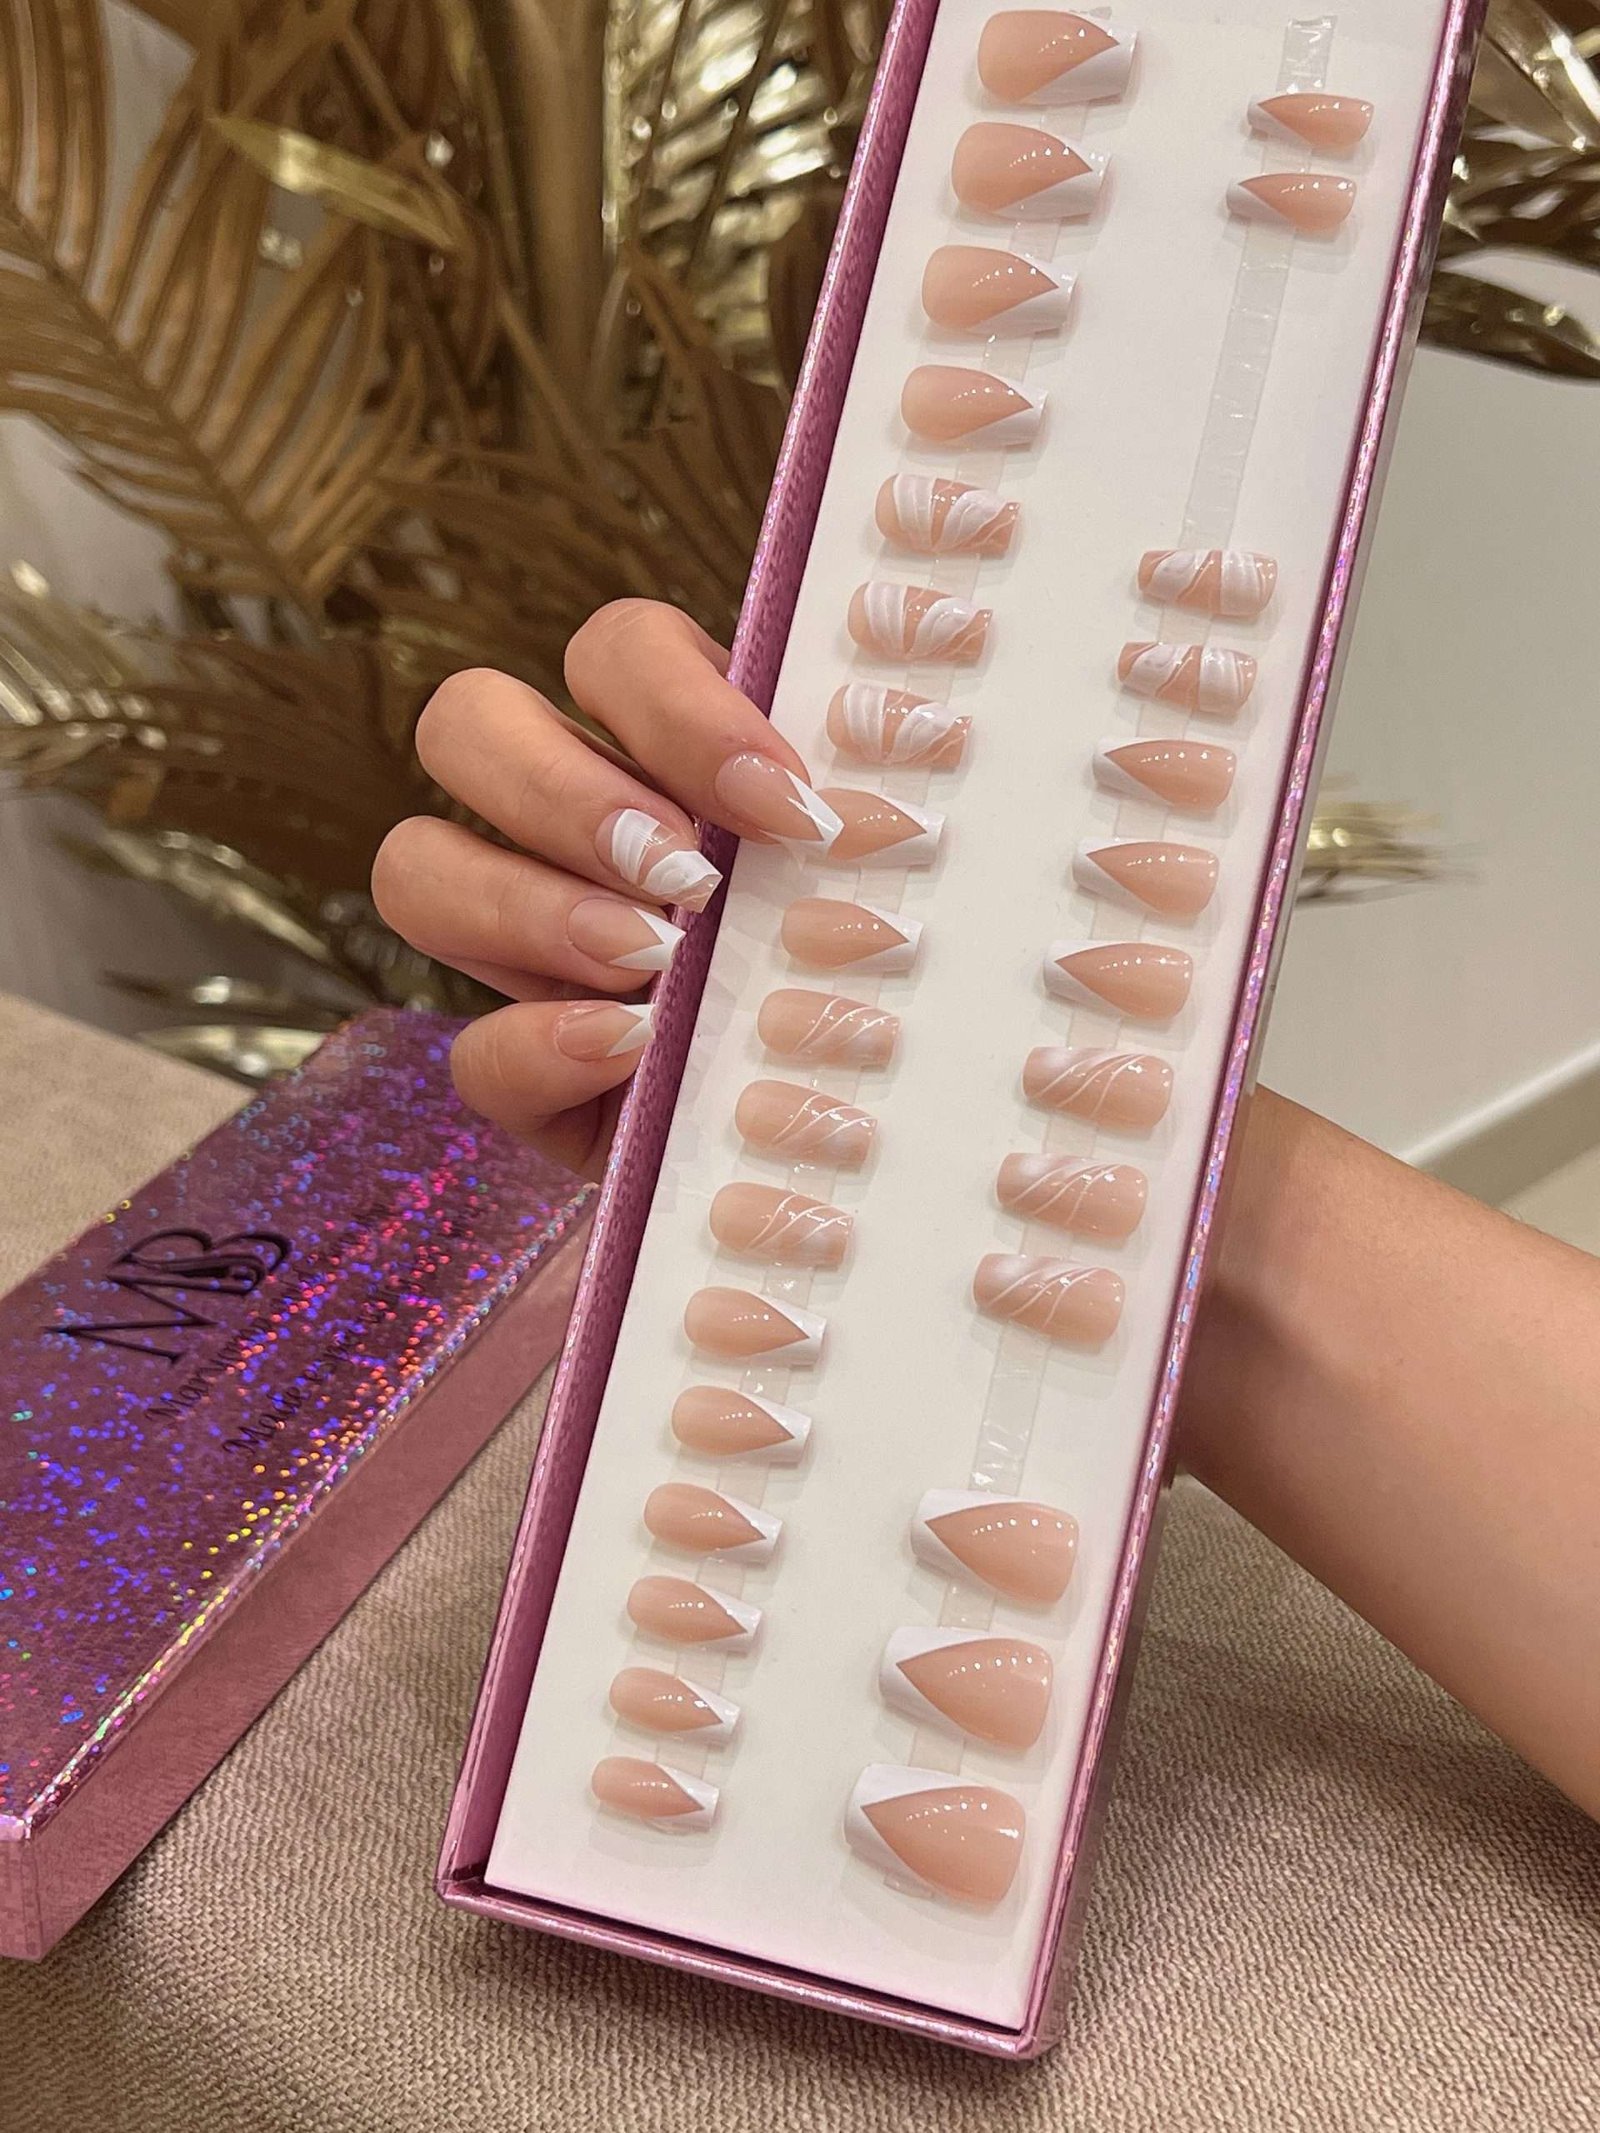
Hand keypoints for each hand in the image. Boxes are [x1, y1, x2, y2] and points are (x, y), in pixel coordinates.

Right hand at [372, 601, 835, 1172]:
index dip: (678, 705)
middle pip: (467, 722)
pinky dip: (541, 1043)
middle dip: (566, 792)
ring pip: (415, 864)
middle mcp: (568, 829)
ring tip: (649, 957)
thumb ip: (855, 837)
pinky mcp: (521, 1077)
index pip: (614, 652)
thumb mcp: (876, 892)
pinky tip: (631, 1045)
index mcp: (664, 749)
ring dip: (527, 903)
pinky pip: (471, 1051)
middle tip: (682, 877)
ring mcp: (525, 950)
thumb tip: (867, 816)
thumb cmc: (880, 982)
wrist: (862, 1147)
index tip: (783, 802)